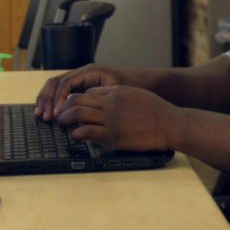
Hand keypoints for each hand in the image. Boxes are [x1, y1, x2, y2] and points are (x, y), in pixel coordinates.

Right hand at [34, 64, 126, 119]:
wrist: (141, 83)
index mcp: (89, 72)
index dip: (58, 98)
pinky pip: (60, 92)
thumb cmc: (131, 87)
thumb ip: (98, 100)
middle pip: (56, 82)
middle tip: (43, 116)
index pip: (66, 82)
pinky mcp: (79, 88)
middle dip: (47, 99)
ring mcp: (79, 79)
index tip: (57, 113)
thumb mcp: (116, 92)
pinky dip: (52, 102)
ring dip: (45, 100)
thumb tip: (79, 114)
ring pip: (55, 87)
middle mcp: (81, 73)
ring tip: (40, 115)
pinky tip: (49, 113)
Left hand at [54, 86, 181, 151]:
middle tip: (58, 116)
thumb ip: (118, 95)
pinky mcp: (113, 136)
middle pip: (77, 100)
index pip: (87, 92)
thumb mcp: (136, 94)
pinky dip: (76, 134)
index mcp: (116, 91)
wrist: (171, 124)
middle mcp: (110, 103)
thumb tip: (103, 99)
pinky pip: (86, 132)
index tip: (70, 107)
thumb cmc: (157, 110)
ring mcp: (110, 119)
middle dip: (63, 108)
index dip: (76, 99)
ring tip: (61, 125)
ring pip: (77, 114)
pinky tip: (75, 137)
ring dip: (65, 120)